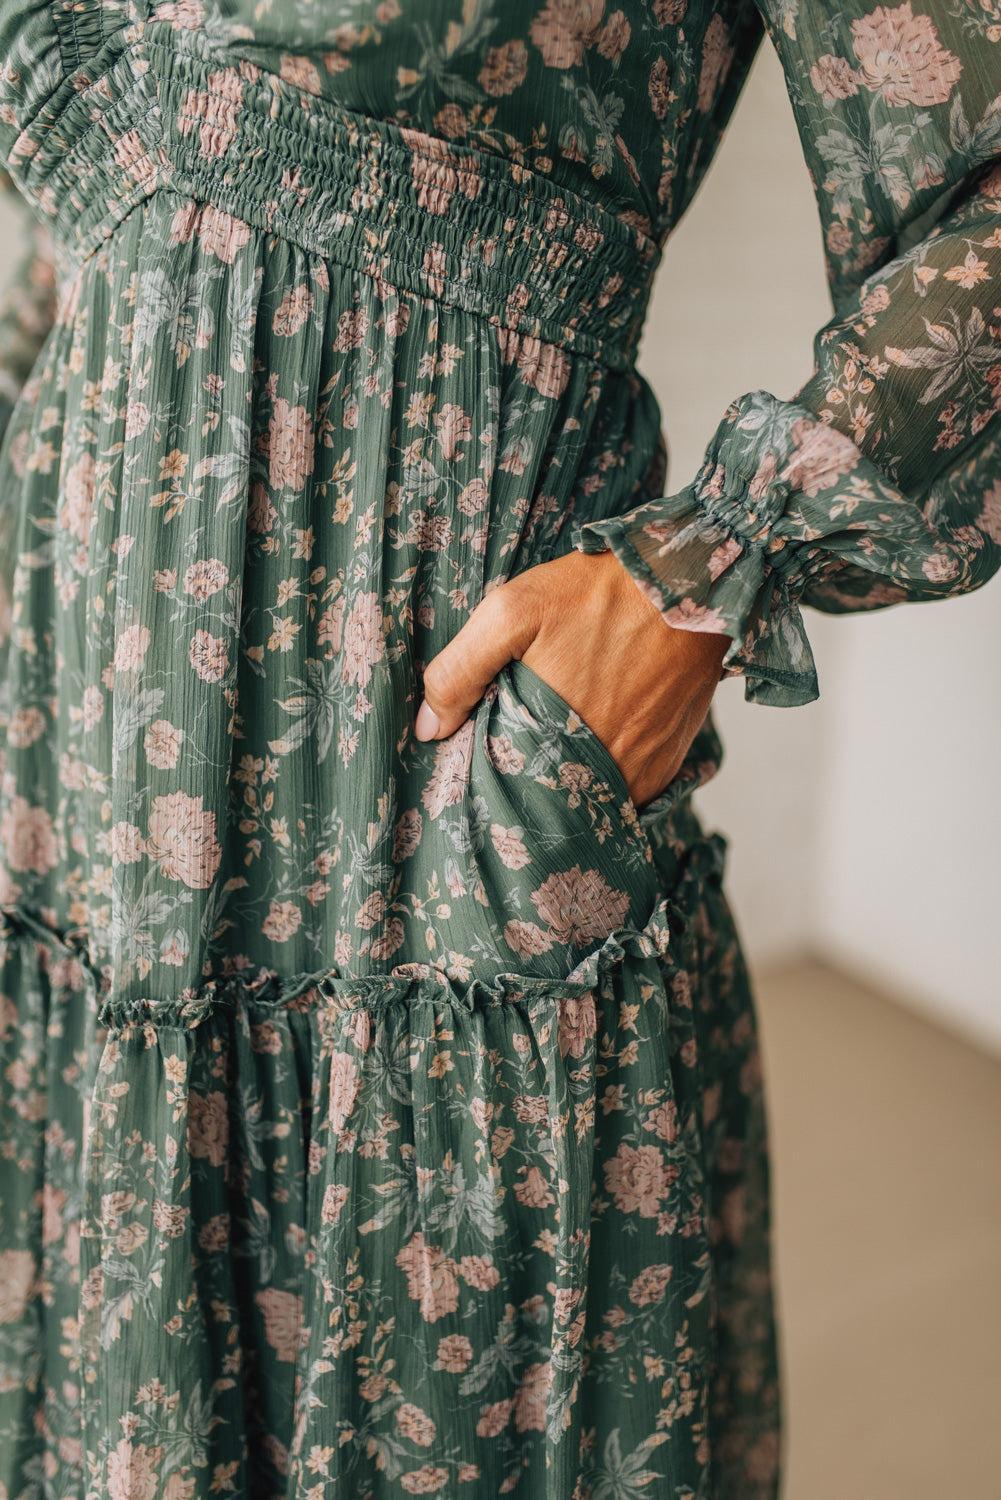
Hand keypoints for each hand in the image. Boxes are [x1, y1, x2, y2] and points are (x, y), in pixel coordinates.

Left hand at [414, 550, 728, 807]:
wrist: (691, 584)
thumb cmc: (598, 594)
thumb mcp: (512, 612)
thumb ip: (461, 670)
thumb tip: (428, 729)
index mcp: (556, 744)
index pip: (509, 793)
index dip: (490, 783)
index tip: (475, 769)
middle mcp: (604, 771)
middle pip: (552, 802)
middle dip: (530, 788)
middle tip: (517, 754)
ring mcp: (642, 772)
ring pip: (591, 800)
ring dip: (570, 784)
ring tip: (553, 749)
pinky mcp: (668, 764)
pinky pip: (628, 790)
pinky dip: (608, 775)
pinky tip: (593, 742)